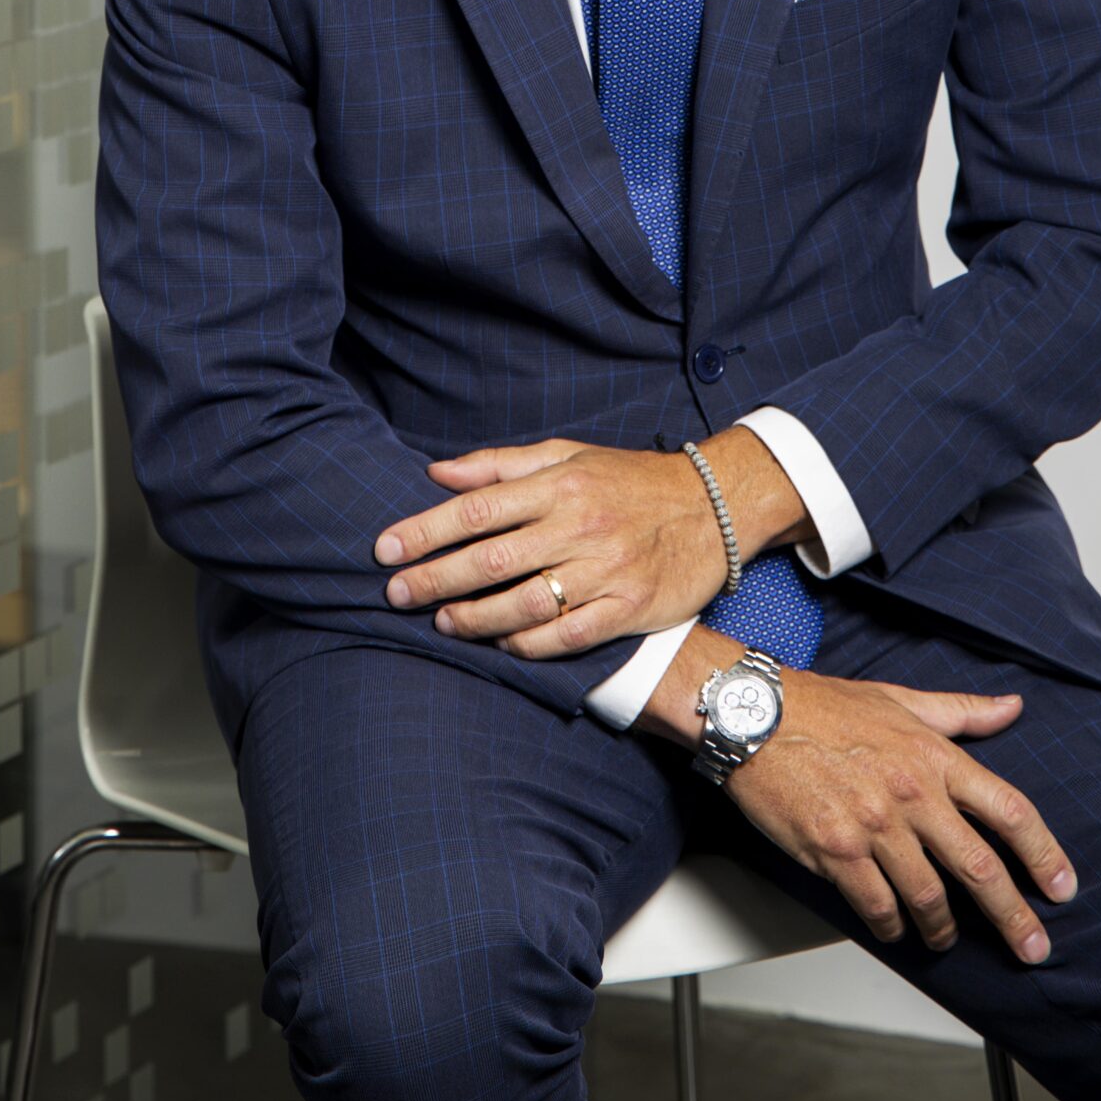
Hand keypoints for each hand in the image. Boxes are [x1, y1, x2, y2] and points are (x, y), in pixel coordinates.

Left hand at [373, 430, 811, 657]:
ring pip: (524, 604)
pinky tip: (501, 644)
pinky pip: (566, 636)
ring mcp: (605, 571)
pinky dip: (527, 645)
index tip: (385, 549)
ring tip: (442, 622)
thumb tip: (437, 472)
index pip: (477, 508)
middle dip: (435, 579)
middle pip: (492, 559)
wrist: (714, 507)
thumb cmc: (629, 480)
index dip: (426, 531)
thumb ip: (500, 465)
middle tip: (395, 594)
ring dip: (475, 618)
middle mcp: (578, 526)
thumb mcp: (568, 455)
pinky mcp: (628, 609)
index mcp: (559, 484)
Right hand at [647, 637, 1076, 964]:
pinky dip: (892, 927)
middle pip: (980, 868)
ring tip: (946, 940)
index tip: (1061, 887)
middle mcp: (912, 793)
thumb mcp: (900, 699)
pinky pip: (877, 906)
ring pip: (929, 898)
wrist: (753, 715)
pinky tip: (895, 930)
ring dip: (944, 929)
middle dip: (1013, 916)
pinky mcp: (836, 851)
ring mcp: (874, 826)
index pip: (1009, 810)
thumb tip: (1012, 707)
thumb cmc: (822, 705)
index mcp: (934, 756)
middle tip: (1032, 947)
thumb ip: (961, 711)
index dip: (1044, 854)